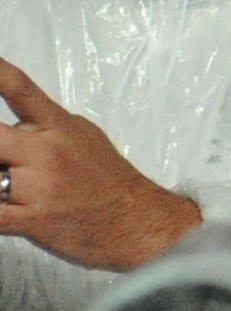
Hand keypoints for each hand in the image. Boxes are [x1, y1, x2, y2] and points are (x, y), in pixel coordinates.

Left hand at [0, 61, 199, 272]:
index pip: (19, 89)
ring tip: (10, 186)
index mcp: (59, 126)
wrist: (137, 221)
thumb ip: (46, 128)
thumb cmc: (109, 181)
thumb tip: (15, 123)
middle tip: (5, 157)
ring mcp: (39, 185)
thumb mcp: (84, 137)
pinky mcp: (34, 218)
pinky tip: (5, 205)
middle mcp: (47, 151)